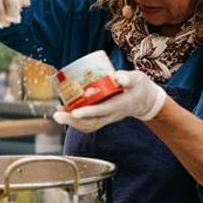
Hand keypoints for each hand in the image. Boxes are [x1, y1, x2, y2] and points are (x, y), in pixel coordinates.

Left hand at [53, 70, 167, 132]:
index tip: (74, 112)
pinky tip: (64, 111)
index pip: (102, 111)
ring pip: (88, 125)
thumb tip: (117, 76)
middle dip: (73, 121)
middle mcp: (112, 115)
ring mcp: (107, 118)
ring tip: (57, 114)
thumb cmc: (139, 86)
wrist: (144, 100)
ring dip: (71, 122)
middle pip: (91, 123)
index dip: (88, 112)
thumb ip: (128, 78)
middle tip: (57, 115)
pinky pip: (88, 123)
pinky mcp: (102, 117)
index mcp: (120, 106)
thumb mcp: (137, 79)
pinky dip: (75, 120)